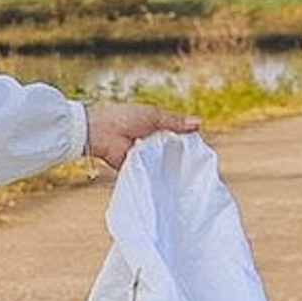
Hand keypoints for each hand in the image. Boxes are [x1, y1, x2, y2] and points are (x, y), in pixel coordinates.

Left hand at [82, 103, 201, 170]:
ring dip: (171, 169)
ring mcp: (144, 157)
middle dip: (181, 158)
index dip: (188, 143)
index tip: (202, 152)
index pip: (176, 137)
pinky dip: (158, 177)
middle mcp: (151, 143)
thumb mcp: (153, 116)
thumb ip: (175, 122)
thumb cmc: (124, 118)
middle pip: (171, 152)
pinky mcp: (136, 169)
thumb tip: (200, 123)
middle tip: (198, 168)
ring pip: (162, 164)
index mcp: (155, 127)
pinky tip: (172, 184)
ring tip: (189, 178)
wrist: (99, 132)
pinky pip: (150, 174)